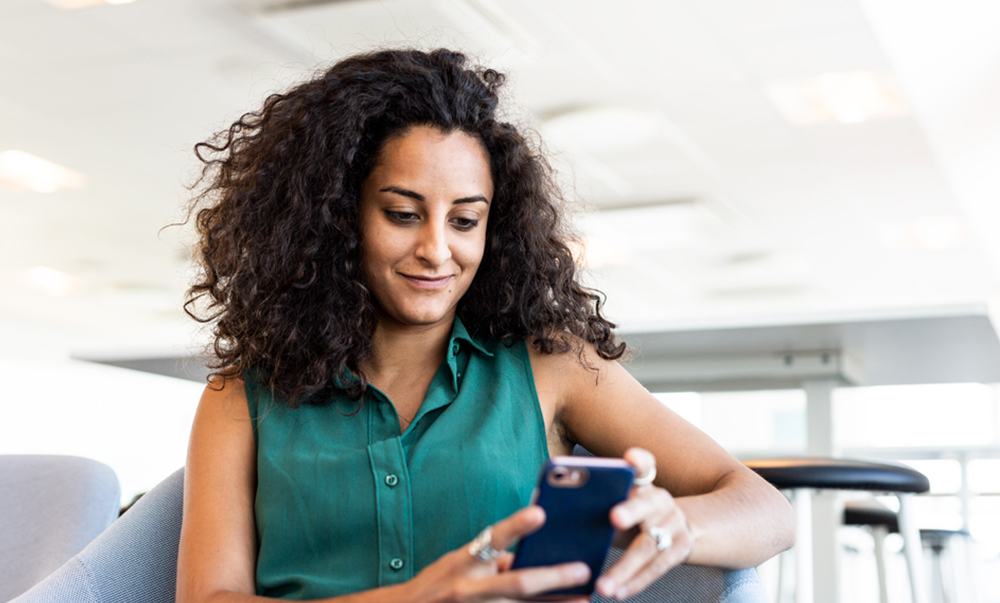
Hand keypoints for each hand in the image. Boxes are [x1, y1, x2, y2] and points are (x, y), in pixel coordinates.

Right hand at [407, 505, 591, 602]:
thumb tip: (532, 554)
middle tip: (583, 570)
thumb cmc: (441, 581)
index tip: (540, 512)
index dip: (516, 526)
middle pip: (516, 584)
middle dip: (552, 578)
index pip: (493, 539)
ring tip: (585, 600)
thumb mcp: (460, 562)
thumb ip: (494, 558)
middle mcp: (469, 588)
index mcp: (464, 562)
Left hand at [596, 447, 692, 599]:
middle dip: (630, 511)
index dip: (639, 460)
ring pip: (648, 547)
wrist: (679, 525)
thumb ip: (593, 501)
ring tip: (603, 585)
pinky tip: (617, 592)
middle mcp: (661, 500)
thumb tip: (545, 507)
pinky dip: (635, 582)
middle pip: (646, 505)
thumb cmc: (634, 513)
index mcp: (643, 483)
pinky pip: (656, 568)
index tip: (631, 458)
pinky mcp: (681, 548)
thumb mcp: (620, 501)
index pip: (644, 465)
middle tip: (613, 519)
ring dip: (625, 568)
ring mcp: (675, 524)